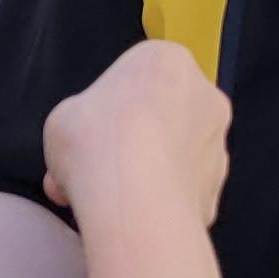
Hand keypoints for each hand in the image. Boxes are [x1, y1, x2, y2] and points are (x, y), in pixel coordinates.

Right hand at [41, 40, 228, 231]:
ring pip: (176, 156)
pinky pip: (182, 192)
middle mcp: (204, 96)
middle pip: (163, 115)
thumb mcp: (60, 120)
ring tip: (110, 198)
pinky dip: (160, 202)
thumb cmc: (96, 142)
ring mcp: (217, 146)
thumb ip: (75, 131)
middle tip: (98, 165)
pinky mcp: (217, 191)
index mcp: (168, 60)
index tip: (90, 131)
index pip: (138, 77)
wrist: (135, 203)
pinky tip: (131, 217)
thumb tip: (70, 165)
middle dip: (133, 140)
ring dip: (148, 172)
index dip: (108, 107)